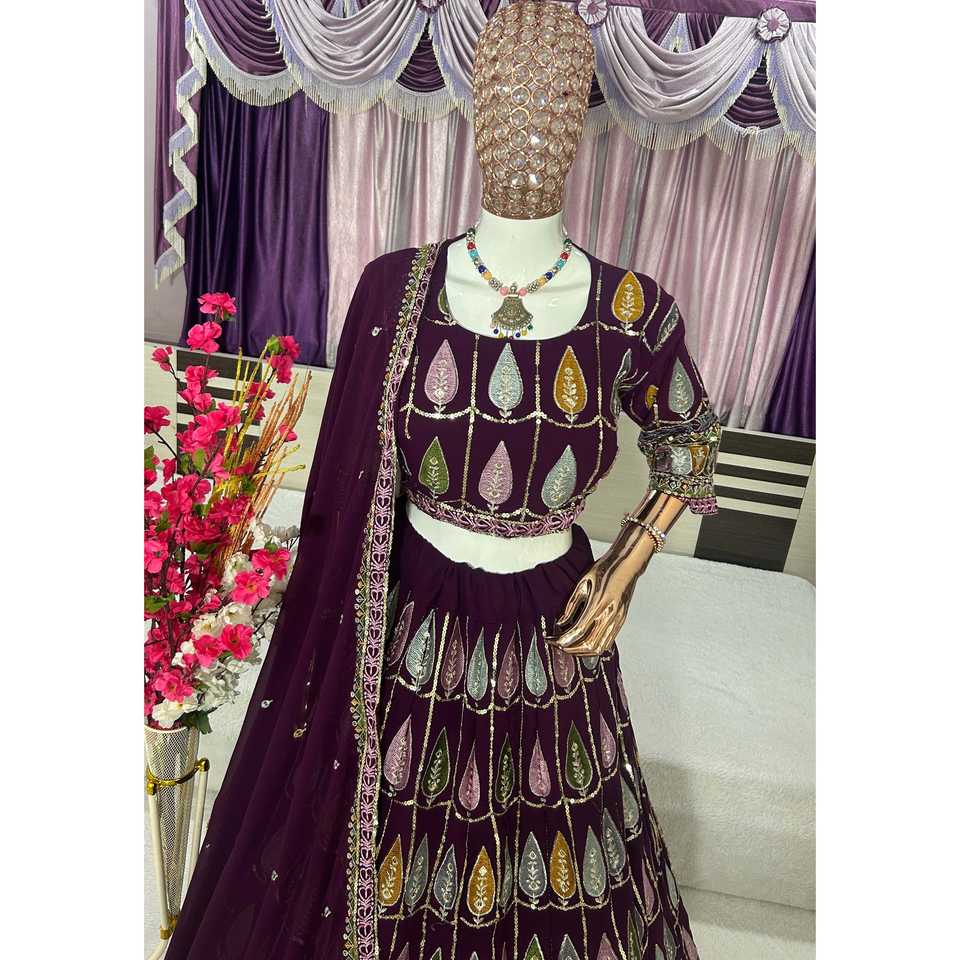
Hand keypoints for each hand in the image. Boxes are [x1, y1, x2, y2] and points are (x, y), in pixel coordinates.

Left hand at [547, 532, 656, 656]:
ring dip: (582, 652)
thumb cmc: (605, 569)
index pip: (577, 631)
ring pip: (599, 648)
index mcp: (598, 604)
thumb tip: (560, 622)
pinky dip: (594, 648)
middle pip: (588, 644)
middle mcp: (609, 615)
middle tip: (558, 645)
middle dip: (570, 648)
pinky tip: (584, 644)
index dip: (563, 639)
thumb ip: (572, 604)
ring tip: (569, 647)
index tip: (552, 640)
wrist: (627, 564)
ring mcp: (617, 620)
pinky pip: (607, 642)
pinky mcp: (621, 621)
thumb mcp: (583, 582)